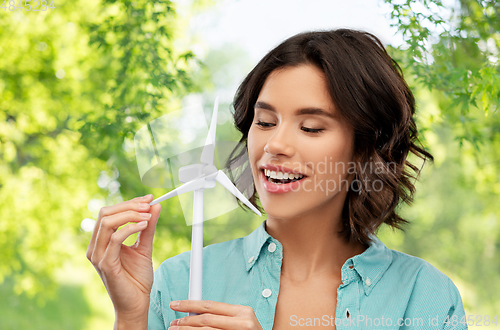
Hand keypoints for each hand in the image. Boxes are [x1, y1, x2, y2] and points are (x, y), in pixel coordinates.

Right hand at [86, 194, 160, 326]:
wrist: (137, 304)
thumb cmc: (137, 279)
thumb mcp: (145, 247)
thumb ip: (148, 227)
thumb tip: (155, 205)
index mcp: (102, 241)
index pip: (110, 213)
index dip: (129, 203)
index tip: (149, 198)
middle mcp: (96, 246)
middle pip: (106, 213)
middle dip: (129, 205)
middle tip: (149, 204)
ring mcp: (98, 255)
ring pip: (108, 222)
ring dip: (130, 214)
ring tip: (148, 215)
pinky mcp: (106, 264)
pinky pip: (115, 239)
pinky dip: (130, 228)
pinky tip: (144, 225)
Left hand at [168, 300, 262, 329]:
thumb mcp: (241, 322)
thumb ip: (222, 316)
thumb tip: (195, 313)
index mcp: (243, 312)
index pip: (210, 305)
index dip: (190, 304)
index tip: (176, 304)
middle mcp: (242, 322)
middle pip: (206, 318)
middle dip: (186, 320)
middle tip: (173, 322)